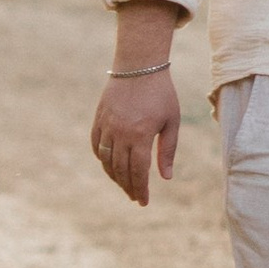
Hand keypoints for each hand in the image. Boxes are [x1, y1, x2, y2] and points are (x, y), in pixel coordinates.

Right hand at [91, 69, 180, 205]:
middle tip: (135, 197)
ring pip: (105, 160)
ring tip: (124, 184)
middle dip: (128, 187)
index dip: (140, 189)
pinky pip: (96, 145)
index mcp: (140, 136)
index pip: (138, 172)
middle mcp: (120, 134)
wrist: (139, 65)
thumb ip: (168, 150)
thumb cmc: (161, 93)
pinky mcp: (99, 118)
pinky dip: (101, 158)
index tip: (143, 202)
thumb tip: (165, 178)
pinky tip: (110, 165)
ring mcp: (107, 126)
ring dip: (114, 176)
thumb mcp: (172, 121)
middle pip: (120, 170)